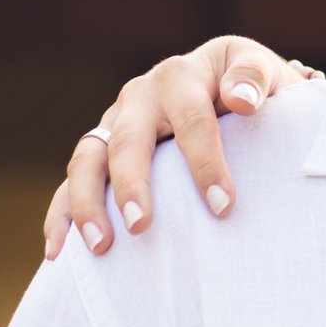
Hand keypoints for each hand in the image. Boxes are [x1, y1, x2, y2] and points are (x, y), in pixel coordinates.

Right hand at [41, 37, 315, 258]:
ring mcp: (115, 122)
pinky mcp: (101, 148)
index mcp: (180, 76)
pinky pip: (73, 181)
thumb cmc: (256, 90)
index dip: (206, 163)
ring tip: (99, 246)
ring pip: (89, 160)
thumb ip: (256, 78)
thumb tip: (242, 101)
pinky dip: (62, 214)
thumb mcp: (267, 74)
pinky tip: (59, 252)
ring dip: (88, 203)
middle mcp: (140, 96)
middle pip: (128, 141)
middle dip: (133, 185)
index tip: (223, 206)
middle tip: (141, 226)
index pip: (193, 121)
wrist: (233, 88)